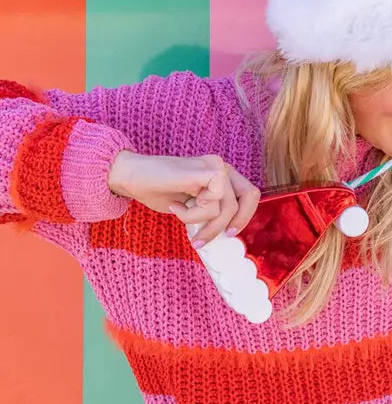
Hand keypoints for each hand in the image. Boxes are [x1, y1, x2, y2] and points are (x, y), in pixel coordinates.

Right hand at [108, 150, 260, 246]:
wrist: (132, 176)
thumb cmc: (157, 190)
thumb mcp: (191, 206)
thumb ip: (209, 213)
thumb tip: (225, 234)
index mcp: (221, 174)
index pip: (249, 194)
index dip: (244, 216)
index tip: (228, 234)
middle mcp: (221, 166)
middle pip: (248, 198)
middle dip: (230, 223)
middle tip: (211, 238)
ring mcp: (214, 165)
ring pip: (226, 206)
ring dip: (201, 222)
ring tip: (179, 214)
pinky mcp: (204, 170)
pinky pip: (213, 202)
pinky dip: (194, 214)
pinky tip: (177, 206)